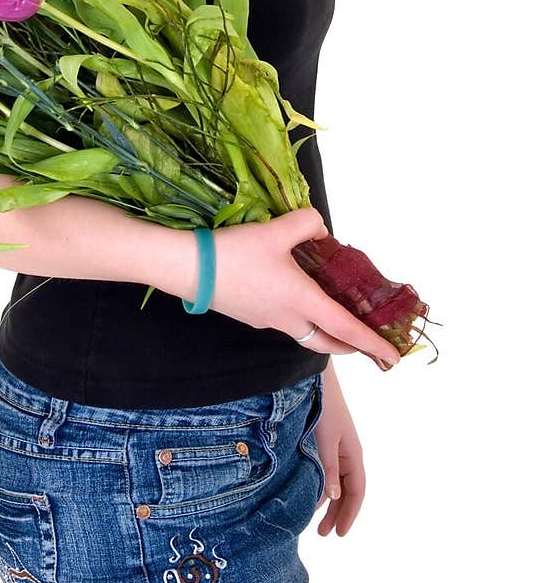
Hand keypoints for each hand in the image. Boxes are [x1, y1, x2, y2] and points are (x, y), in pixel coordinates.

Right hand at [209, 208, 400, 366]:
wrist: (188, 269)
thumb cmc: (235, 252)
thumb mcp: (275, 230)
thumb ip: (306, 224)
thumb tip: (320, 231)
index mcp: (301, 300)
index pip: (345, 328)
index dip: (372, 342)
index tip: (393, 358)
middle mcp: (288, 319)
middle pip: (327, 341)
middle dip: (350, 344)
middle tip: (365, 339)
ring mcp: (268, 321)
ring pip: (306, 333)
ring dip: (325, 331)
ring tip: (334, 313)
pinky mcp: (252, 316)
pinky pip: (286, 323)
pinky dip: (301, 318)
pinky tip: (294, 294)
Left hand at [314, 360, 364, 536]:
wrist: (314, 379)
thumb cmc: (323, 407)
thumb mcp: (325, 440)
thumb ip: (329, 467)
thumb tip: (333, 497)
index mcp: (353, 454)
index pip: (357, 491)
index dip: (350, 514)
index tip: (339, 534)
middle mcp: (347, 453)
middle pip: (347, 491)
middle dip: (337, 513)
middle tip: (323, 534)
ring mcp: (336, 448)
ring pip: (335, 482)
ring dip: (327, 501)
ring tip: (313, 521)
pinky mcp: (323, 442)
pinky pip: (326, 471)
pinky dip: (320, 485)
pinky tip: (308, 493)